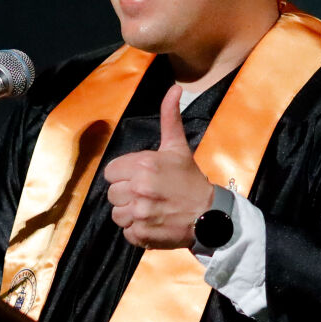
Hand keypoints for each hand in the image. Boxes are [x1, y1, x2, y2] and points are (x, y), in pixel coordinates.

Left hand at [103, 84, 213, 248]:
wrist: (210, 215)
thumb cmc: (190, 180)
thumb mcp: (178, 148)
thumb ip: (170, 118)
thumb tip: (176, 87)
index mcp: (144, 166)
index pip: (111, 173)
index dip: (123, 176)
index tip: (140, 179)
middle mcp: (140, 189)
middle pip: (112, 194)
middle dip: (127, 195)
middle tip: (148, 195)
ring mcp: (140, 213)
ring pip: (116, 214)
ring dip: (130, 214)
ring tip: (150, 209)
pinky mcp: (142, 234)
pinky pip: (126, 232)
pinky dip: (137, 231)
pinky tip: (152, 223)